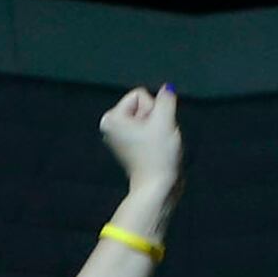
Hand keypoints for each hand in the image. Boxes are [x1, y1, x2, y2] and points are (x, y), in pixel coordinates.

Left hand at [96, 85, 181, 204]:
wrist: (157, 187)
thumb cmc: (157, 155)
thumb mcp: (165, 119)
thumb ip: (166, 98)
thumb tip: (167, 89)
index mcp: (111, 118)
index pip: (141, 95)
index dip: (152, 109)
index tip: (152, 129)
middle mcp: (111, 126)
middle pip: (144, 106)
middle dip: (155, 118)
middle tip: (155, 138)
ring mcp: (120, 137)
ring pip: (149, 118)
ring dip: (158, 128)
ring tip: (156, 145)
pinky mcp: (130, 147)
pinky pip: (148, 130)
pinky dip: (155, 137)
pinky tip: (154, 150)